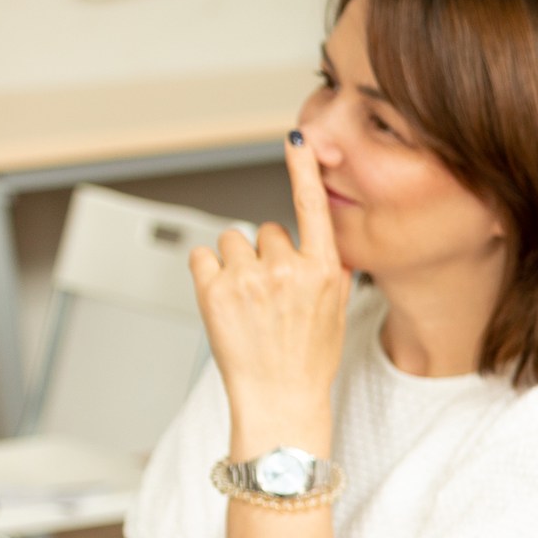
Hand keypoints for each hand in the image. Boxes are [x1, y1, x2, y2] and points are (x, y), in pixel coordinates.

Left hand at [189, 134, 350, 443]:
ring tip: (246, 302)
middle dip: (262, 255)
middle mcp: (289, 268)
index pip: (313, 207)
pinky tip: (222, 300)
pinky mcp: (216, 289)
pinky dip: (207, 274)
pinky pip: (203, 256)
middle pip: (266, 230)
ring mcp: (251, 278)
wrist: (281, 398)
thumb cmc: (307, 361)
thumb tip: (307, 246)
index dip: (303, 169)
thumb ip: (322, 272)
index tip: (298, 139)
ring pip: (233, 241)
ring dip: (234, 264)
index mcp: (324, 271)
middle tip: (267, 295)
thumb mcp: (334, 312)